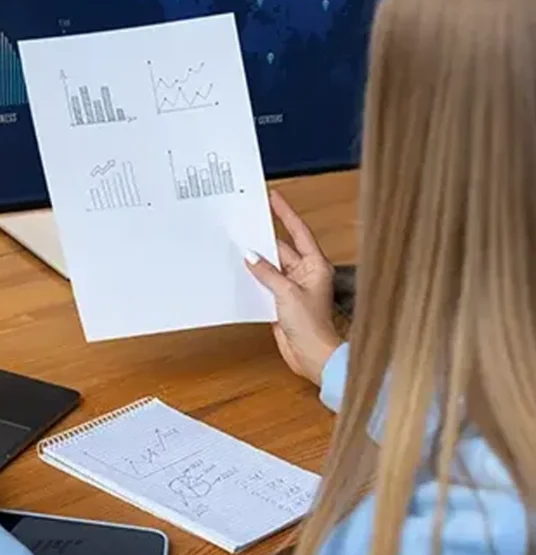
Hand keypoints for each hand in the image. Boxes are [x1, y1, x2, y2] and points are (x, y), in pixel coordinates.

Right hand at [245, 191, 341, 385]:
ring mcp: (293, 288)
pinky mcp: (281, 302)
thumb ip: (267, 273)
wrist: (312, 356)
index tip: (273, 198)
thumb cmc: (311, 326)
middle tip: (246, 221)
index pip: (299, 232)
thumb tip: (251, 256)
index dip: (286, 214)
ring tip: (238, 244)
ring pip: (270, 266)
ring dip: (256, 259)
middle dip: (264, 237)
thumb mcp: (286, 293)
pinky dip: (253, 278)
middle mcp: (305, 274)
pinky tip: (239, 272)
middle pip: (282, 248)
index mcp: (316, 266)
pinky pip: (264, 283)